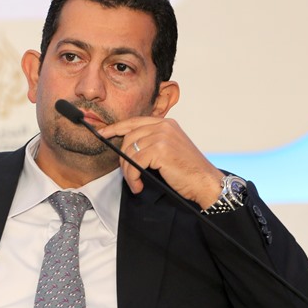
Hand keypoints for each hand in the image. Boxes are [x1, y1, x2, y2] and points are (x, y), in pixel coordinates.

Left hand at [98, 116, 223, 207]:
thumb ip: (152, 143)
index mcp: (166, 124)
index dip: (116, 127)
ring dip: (128, 172)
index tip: (102, 133)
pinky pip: (134, 162)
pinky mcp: (160, 149)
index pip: (134, 121)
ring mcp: (162, 136)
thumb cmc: (188, 171)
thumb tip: (127, 149)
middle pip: (128, 137)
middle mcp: (164, 126)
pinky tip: (139, 186)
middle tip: (128, 175)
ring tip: (135, 183)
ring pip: (130, 151)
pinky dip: (132, 177)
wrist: (205, 182)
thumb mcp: (169, 150)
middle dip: (122, 158)